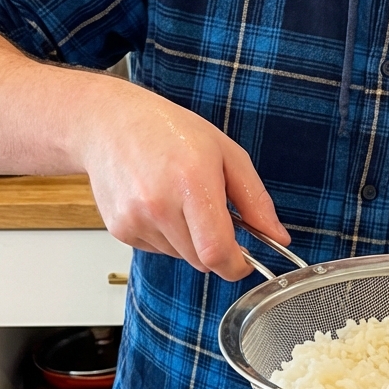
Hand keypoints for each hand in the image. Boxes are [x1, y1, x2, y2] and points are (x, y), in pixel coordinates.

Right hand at [76, 81, 288, 281]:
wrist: (110, 123)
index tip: (246, 261)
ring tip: (180, 200)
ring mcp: (135, 220)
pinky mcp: (120, 230)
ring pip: (181, 256)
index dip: (236, 266)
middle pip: (202, 260)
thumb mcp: (227, 154)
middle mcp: (159, 206)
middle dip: (216, 247)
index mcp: (191, 183)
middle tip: (212, 213)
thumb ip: (256, 200)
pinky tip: (160, 204)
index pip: (216, 252)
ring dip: (190, 240)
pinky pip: (158, 250)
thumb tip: (278, 236)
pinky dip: (167, 236)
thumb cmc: (170, 131)